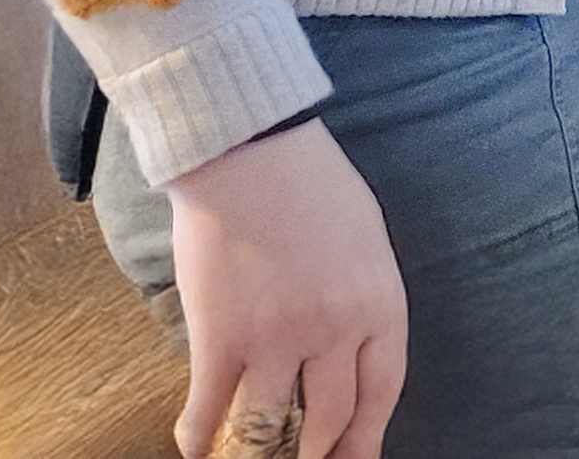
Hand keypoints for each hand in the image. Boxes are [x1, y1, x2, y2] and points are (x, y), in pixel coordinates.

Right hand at [169, 119, 405, 458]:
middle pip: (331, 420)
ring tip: (250, 457)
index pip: (383, 391)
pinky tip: (195, 445)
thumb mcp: (366, 239)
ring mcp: (278, 338)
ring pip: (269, 426)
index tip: (355, 458)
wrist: (250, 152)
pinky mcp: (221, 339)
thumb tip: (352, 346)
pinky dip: (199, 437)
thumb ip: (363, 296)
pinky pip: (210, 411)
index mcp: (379, 302)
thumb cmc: (311, 184)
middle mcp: (336, 329)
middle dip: (317, 454)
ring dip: (257, 451)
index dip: (368, 437)